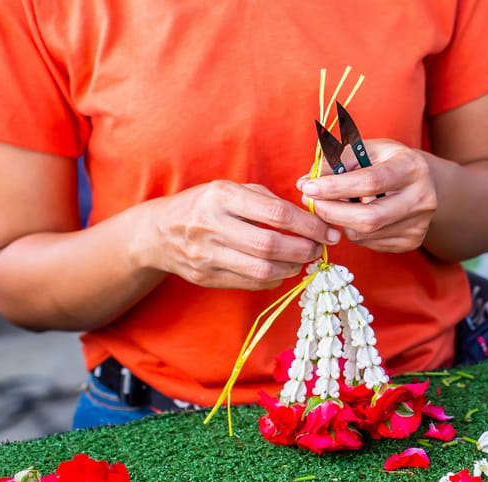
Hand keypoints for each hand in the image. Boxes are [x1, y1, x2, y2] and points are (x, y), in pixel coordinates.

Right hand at [142, 180, 339, 289]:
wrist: (159, 232)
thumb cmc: (206, 206)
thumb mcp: (231, 191)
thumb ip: (268, 202)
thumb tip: (311, 219)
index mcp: (221, 196)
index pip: (276, 214)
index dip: (309, 225)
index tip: (328, 231)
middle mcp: (211, 225)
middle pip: (270, 246)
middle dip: (304, 250)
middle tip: (319, 248)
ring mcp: (206, 255)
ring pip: (262, 270)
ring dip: (292, 267)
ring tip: (303, 259)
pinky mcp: (206, 277)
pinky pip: (251, 283)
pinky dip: (275, 278)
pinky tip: (283, 269)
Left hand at [298, 139, 437, 252]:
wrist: (424, 183)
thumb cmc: (388, 162)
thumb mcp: (366, 150)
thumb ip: (336, 162)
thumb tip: (304, 183)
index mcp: (412, 168)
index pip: (370, 182)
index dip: (335, 187)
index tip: (309, 187)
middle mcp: (422, 198)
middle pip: (369, 218)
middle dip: (332, 212)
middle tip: (311, 203)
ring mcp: (419, 225)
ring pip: (365, 234)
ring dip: (341, 222)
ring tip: (337, 205)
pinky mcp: (412, 242)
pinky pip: (370, 244)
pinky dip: (354, 231)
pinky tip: (356, 216)